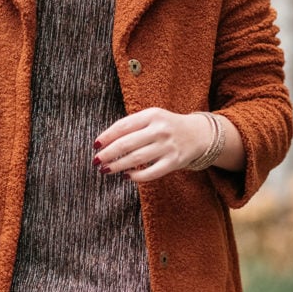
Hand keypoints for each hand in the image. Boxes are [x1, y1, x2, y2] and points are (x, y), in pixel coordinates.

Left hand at [93, 108, 211, 181]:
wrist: (198, 134)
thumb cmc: (167, 126)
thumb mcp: (152, 118)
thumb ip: (132, 126)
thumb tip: (104, 142)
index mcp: (152, 115)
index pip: (123, 126)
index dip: (106, 136)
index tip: (95, 145)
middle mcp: (160, 130)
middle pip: (127, 144)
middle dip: (108, 154)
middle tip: (96, 161)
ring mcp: (167, 146)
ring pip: (136, 159)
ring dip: (117, 166)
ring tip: (106, 170)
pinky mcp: (173, 162)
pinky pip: (150, 173)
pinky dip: (136, 176)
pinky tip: (127, 176)